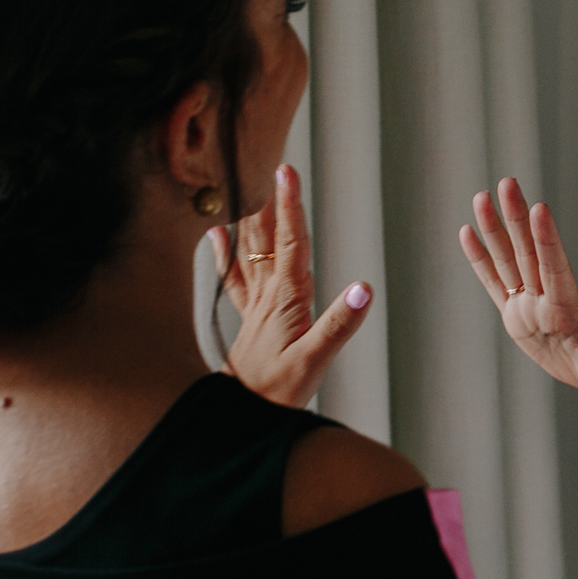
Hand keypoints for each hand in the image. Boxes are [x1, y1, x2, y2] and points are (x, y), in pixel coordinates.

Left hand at [216, 164, 372, 407]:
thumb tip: (363, 288)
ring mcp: (257, 305)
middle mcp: (269, 295)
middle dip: (267, 199)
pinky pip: (235, 278)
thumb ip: (338, 324)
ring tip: (243, 184)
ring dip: (250, 218)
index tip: (285, 172)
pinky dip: (225, 253)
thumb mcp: (314, 362)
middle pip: (267, 238)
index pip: (291, 243)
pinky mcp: (251, 318)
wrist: (241, 416)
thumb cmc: (278, 392)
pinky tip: (214, 234)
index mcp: (287, 299)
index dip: (290, 205)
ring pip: (251, 251)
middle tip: (264, 162)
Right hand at [459, 178, 577, 394]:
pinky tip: (467, 231)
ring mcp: (529, 305)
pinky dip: (480, 259)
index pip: (556, 270)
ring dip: (494, 229)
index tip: (540, 208)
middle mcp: (546, 300)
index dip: (547, 240)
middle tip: (508, 183)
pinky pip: (494, 283)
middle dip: (517, 218)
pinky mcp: (516, 316)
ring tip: (481, 196)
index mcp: (568, 312)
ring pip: (508, 261)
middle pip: (528, 254)